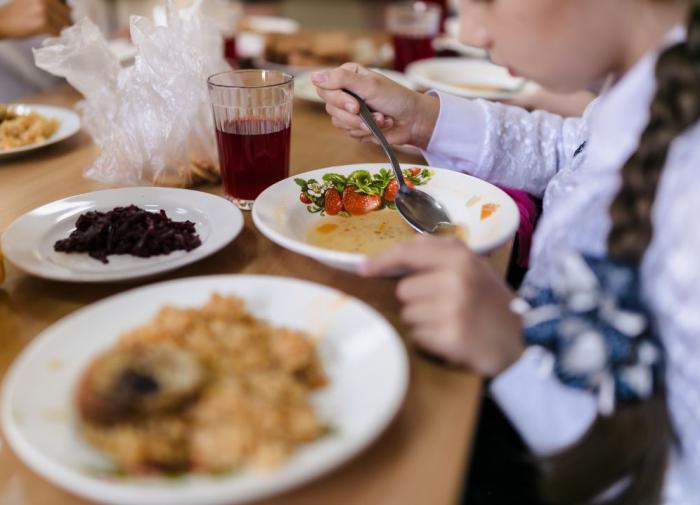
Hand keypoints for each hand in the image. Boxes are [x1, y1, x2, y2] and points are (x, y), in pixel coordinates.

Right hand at [0, 0, 70, 39]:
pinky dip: (55, 34)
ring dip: (59, 28)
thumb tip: (70, 8)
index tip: (60, 14)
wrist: (2, 21)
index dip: (64, 9)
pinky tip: (48, 33)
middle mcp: (45, 0)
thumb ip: (51, 2)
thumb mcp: (34, 0)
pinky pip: (57, 31)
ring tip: (50, 28)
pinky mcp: (43, 24)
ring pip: (64, 23)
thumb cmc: (18, 11)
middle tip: (56, 24)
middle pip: (67, 12)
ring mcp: (44, 11)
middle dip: (64, 20)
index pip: (65, 2)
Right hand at [311, 62, 439, 148]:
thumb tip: (314, 76)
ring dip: (362, 124)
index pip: (324, 87)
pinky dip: (367, 132)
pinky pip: (350, 133)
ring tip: (381, 119)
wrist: (413, 120)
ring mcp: (349, 111)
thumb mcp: (369, 85)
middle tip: (368, 113)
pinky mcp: (355, 127)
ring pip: (339, 123)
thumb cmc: (395, 98)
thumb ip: (341, 79)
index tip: (355, 106)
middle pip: (330, 107)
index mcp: (346, 76)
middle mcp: (345, 92)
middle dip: (352, 115)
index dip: (337, 99)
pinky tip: (380, 126)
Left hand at [362, 236, 523, 376]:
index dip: (382, 260)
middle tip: (445, 306)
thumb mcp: (473, 268)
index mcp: (460, 256)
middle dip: (417, 300)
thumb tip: (397, 253)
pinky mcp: (450, 335)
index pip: (408, 252)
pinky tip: (452, 338)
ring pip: (408, 314)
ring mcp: (453, 307)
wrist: (521, 342)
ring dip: (423, 321)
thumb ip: (439, 255)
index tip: (364, 268)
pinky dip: (429, 340)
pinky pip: (417, 336)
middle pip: (404, 289)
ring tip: (450, 322)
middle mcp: (456, 277)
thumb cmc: (490, 303)